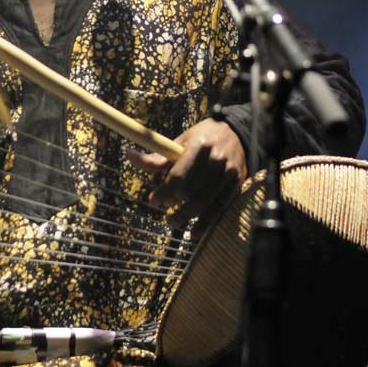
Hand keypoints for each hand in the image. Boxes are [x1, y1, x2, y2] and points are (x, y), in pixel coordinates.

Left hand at [128, 118, 246, 226]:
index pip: (179, 173)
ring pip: (204, 202)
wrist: (237, 133)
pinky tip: (194, 233)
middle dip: (173, 202)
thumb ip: (159, 156)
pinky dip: (206, 223)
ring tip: (172, 222)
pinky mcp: (237, 183)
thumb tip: (130, 156)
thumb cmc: (202, 138)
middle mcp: (216, 159)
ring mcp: (228, 173)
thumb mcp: (181, 141)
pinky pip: (219, 207)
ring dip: (186, 216)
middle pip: (191, 190)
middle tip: (163, 209)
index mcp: (199, 146)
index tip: (153, 201)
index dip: (164, 190)